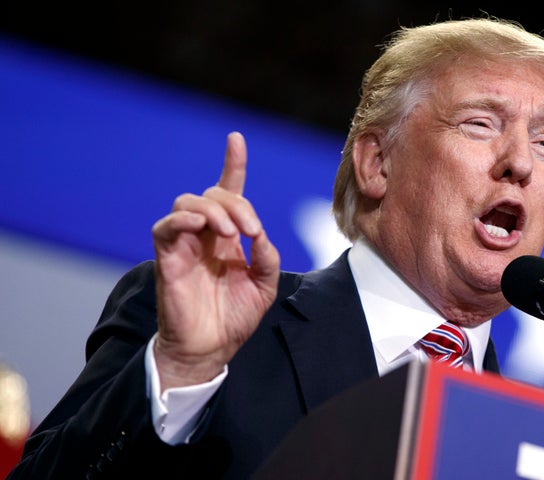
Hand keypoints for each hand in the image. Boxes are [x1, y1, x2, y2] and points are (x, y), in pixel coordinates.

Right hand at [151, 132, 279, 389]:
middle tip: (251, 230)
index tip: (235, 139)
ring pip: (189, 201)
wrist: (211, 349)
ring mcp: (185, 243)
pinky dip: (182, 218)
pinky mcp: (167, 257)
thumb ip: (266, 257)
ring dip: (214, 209)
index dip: (232, 165)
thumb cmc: (235, 317)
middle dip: (236, 202)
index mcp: (229, 237)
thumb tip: (259, 234)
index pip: (229, 192)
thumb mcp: (264, 286)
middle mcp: (206, 235)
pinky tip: (199, 225)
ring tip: (231, 233)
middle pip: (213, 193)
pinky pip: (165, 226)